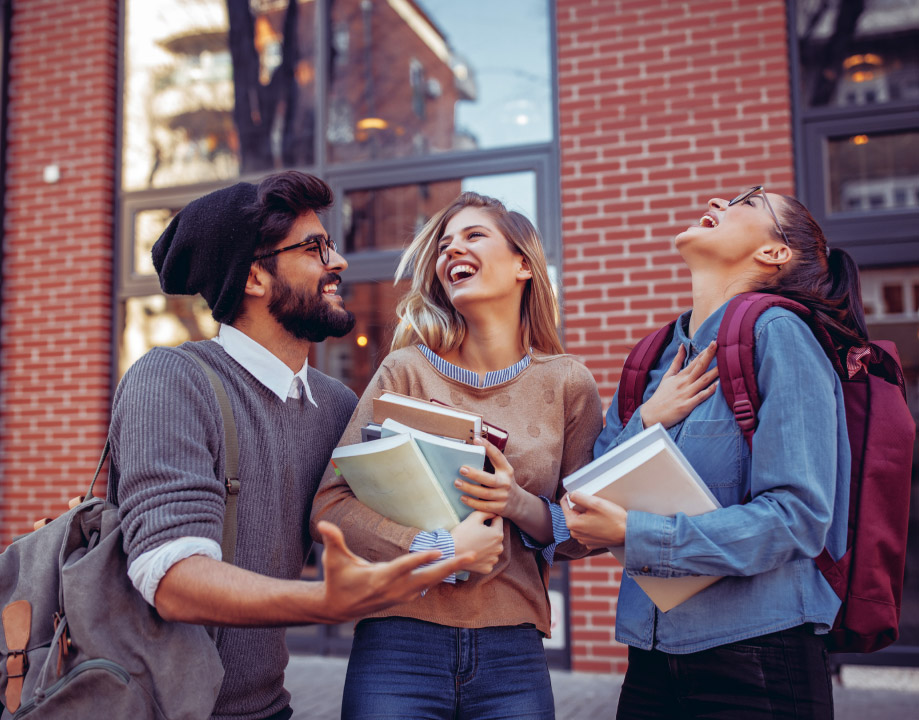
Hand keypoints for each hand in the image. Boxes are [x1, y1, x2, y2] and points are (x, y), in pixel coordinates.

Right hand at [315, 521, 475, 621]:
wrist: (339, 608)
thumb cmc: (337, 580)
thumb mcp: (333, 560)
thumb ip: (333, 540)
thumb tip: (324, 523)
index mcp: (379, 578)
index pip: (403, 567)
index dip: (420, 559)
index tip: (438, 550)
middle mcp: (395, 589)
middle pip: (427, 577)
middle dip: (450, 566)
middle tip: (472, 555)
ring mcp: (402, 595)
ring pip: (431, 582)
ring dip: (451, 570)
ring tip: (471, 558)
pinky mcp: (405, 597)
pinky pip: (428, 585)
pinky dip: (442, 576)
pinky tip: (456, 567)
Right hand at [450, 511, 503, 574]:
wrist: (450, 552)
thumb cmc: (462, 534)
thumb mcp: (474, 517)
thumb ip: (487, 512)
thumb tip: (493, 513)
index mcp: (498, 534)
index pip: (498, 520)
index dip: (489, 519)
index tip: (480, 523)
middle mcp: (499, 548)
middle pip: (496, 536)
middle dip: (489, 533)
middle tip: (475, 534)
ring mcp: (494, 559)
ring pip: (493, 548)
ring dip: (487, 546)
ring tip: (474, 544)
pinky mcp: (487, 568)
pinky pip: (488, 560)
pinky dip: (483, 557)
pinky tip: (474, 554)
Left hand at [453, 438, 526, 520]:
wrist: (518, 504)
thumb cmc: (505, 483)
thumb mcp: (503, 471)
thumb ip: (492, 462)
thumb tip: (474, 447)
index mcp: (507, 470)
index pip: (498, 456)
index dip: (488, 447)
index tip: (476, 439)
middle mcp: (506, 483)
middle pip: (490, 480)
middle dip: (475, 474)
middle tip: (461, 469)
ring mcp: (503, 497)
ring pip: (484, 494)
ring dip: (469, 488)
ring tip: (457, 483)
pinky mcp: (499, 508)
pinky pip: (483, 506)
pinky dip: (472, 502)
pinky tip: (462, 498)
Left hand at [561, 491, 627, 548]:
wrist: (628, 533)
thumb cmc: (614, 519)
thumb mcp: (595, 503)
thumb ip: (578, 497)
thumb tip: (570, 495)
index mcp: (572, 524)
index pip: (564, 504)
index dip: (571, 496)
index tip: (580, 492)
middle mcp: (575, 534)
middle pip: (573, 513)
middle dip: (581, 507)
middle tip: (594, 505)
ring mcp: (583, 540)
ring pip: (580, 521)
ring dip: (586, 516)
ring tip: (599, 514)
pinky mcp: (591, 543)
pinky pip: (587, 529)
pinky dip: (591, 524)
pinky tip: (601, 523)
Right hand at [640, 341, 718, 427]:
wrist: (651, 414)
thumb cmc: (661, 395)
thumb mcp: (668, 376)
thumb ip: (677, 361)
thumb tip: (682, 346)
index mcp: (680, 376)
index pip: (695, 361)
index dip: (705, 352)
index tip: (714, 342)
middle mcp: (684, 383)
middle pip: (699, 367)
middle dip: (709, 355)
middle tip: (718, 344)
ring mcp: (686, 394)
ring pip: (703, 380)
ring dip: (714, 372)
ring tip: (725, 363)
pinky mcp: (686, 406)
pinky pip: (700, 397)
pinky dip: (708, 391)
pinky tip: (718, 385)